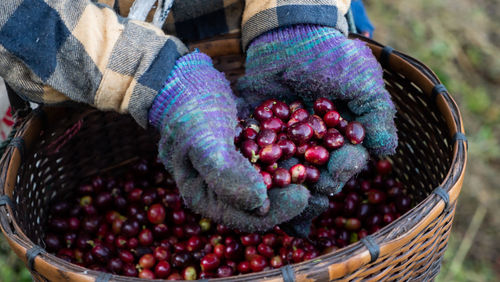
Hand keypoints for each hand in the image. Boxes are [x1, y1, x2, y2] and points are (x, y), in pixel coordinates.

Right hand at [148, 51, 309, 231]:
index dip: (278, 211)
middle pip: (266, 205)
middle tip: (324, 184)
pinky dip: (294, 156)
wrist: (182, 77)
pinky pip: (275, 160)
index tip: (303, 195)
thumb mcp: (203, 140)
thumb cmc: (187, 109)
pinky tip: (315, 147)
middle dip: (294, 196)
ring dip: (299, 177)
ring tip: (325, 168)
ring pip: (274, 183)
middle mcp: (223, 189)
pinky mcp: (250, 150)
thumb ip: (227, 174)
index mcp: (206, 197)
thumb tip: (260, 205)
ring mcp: (238, 170)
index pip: (247, 217)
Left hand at [238, 25, 396, 235]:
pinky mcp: (259, 136)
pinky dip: (255, 166)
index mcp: (341, 138)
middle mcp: (314, 146)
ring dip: (284, 183)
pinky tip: (253, 176)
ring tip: (280, 186)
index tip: (339, 165)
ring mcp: (285, 143)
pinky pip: (256, 155)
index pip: (346, 161)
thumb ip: (376, 113)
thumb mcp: (361, 79)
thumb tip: (386, 150)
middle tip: (307, 182)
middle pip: (316, 175)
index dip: (344, 168)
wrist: (289, 35)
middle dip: (313, 182)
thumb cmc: (330, 56)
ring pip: (286, 172)